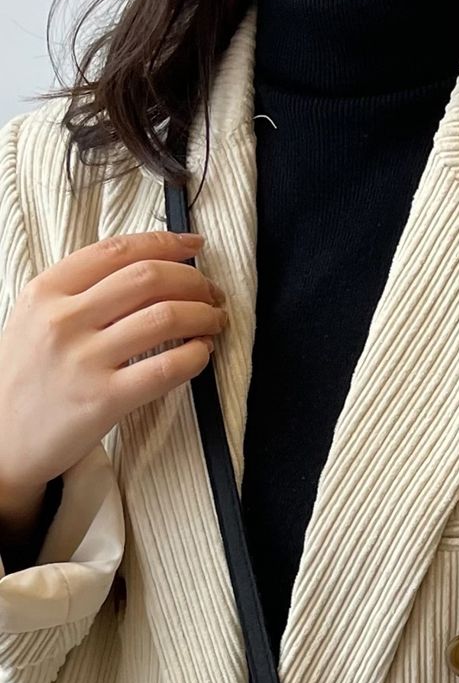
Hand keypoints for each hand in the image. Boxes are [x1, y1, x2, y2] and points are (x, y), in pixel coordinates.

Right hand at [0, 229, 226, 501]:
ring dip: (204, 315)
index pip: (118, 251)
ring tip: (214, 322)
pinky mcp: (104, 400)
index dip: (166, 242)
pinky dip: (197, 355)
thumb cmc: (25, 379)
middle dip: (194, 280)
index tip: (193, 245)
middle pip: (149, 278)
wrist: (0, 440)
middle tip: (212, 293)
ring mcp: (84, 360)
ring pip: (166, 317)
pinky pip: (167, 368)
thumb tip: (145, 270)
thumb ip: (78, 293)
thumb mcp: (34, 319)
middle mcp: (64, 319)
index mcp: (46, 291)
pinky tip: (203, 353)